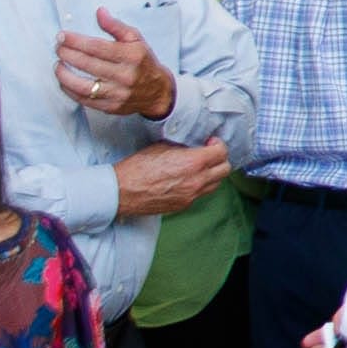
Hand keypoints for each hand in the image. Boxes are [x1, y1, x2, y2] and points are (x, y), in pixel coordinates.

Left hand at [56, 9, 173, 124]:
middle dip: (67, 54)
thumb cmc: (143, 62)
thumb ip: (115, 25)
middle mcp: (125, 75)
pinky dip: (69, 90)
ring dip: (64, 75)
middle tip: (58, 47)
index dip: (75, 41)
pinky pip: (84, 99)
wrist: (158, 92)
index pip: (97, 47)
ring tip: (58, 65)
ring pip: (83, 85)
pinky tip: (64, 81)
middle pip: (87, 64)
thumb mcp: (136, 39)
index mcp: (131, 56)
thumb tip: (99, 12)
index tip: (62, 36)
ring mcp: (117, 93)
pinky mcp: (111, 107)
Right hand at [113, 143, 232, 219]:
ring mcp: (192, 196)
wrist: (121, 192)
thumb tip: (193, 145)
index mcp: (193, 163)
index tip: (210, 142)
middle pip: (225, 169)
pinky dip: (199, 185)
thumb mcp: (161, 147)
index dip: (218, 144)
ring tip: (199, 167)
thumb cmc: (137, 168)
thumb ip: (183, 146)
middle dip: (219, 159)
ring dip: (212, 173)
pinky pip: (201, 194)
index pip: (221, 152)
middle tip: (208, 154)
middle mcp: (197, 181)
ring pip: (216, 184)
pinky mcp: (184, 205)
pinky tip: (187, 179)